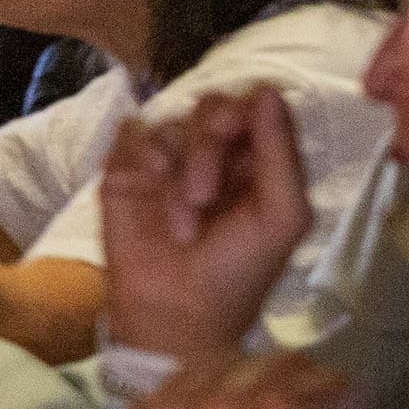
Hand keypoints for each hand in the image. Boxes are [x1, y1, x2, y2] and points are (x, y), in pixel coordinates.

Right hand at [98, 85, 313, 364]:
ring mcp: (167, 161)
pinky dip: (142, 152)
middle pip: (213, 106)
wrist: (176, 316)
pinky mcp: (126, 170)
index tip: (243, 137)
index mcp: (257, 161)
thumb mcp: (282, 218)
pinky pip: (132, 132)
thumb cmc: (238, 273)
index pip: (256, 106)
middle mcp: (214, 153)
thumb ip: (281, 154)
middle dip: (210, 145)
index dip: (251, 112)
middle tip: (205, 195)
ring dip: (179, 169)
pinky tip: (150, 182)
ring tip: (182, 222)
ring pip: (172, 122)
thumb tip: (267, 92)